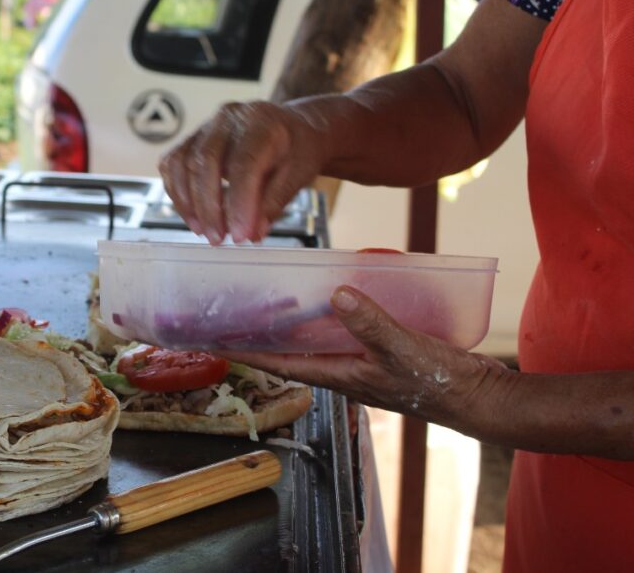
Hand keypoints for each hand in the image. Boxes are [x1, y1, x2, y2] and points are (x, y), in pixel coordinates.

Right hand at [159, 100, 326, 243]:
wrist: (291, 127)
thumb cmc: (296, 150)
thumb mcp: (298, 175)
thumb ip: (274, 203)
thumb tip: (251, 233)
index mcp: (263, 124)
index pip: (244, 163)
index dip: (239, 202)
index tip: (239, 234)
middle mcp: (230, 119)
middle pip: (205, 161)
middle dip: (208, 207)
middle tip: (218, 238)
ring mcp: (207, 125)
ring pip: (183, 163)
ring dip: (189, 203)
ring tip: (204, 231)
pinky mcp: (192, 137)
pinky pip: (173, 164)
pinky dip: (178, 193)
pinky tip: (193, 215)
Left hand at [214, 286, 508, 422]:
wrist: (482, 400)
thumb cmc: (440, 384)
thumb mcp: (402, 349)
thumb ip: (370, 323)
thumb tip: (336, 295)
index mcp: (338, 376)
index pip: (278, 363)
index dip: (245, 352)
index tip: (213, 340)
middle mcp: (343, 372)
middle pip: (291, 352)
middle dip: (263, 334)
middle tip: (235, 310)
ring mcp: (362, 365)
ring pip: (317, 343)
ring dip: (295, 325)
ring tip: (272, 298)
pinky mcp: (381, 354)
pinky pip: (344, 334)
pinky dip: (331, 317)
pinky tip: (334, 297)